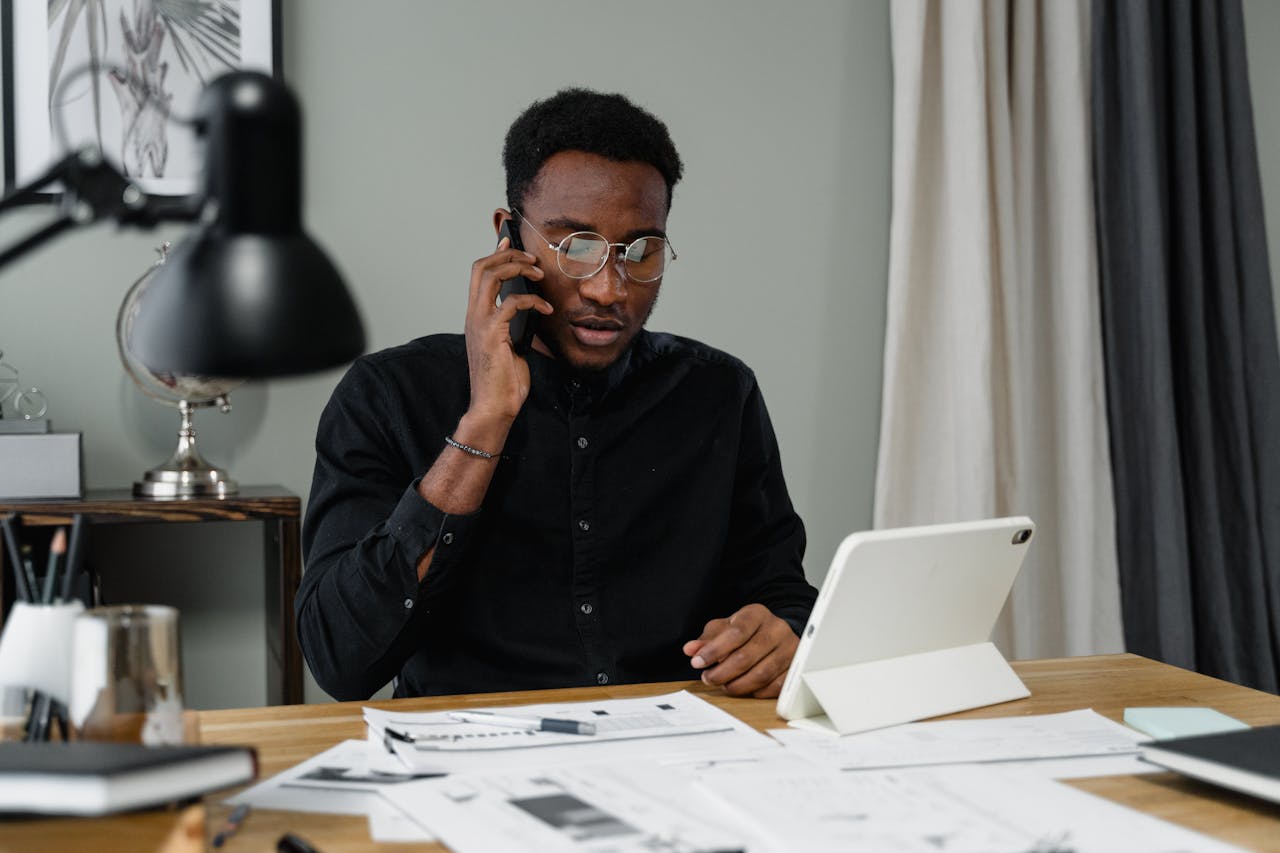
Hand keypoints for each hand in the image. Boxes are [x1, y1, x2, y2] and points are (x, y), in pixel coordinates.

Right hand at [463, 236, 551, 423]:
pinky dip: (533, 301)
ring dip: (516, 268)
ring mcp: (480, 323)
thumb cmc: (503, 380)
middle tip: (532, 259)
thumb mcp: (510, 345)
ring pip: (490, 276)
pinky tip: (547, 310)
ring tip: (538, 273)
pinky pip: (512, 303)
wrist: (494, 406)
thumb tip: (529, 309)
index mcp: (476, 316)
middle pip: (481, 267)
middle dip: (507, 254)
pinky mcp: (492, 334)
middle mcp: (473, 315)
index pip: (478, 274)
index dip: (495, 254)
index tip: (510, 242)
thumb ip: (513, 325)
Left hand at [682, 603, 798, 698]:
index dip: (714, 650)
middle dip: (722, 672)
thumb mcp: (725, 627)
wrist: (777, 631)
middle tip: (708, 678)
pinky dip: (757, 691)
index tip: (698, 662)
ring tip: (724, 684)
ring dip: (738, 684)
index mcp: (757, 614)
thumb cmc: (747, 630)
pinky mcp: (795, 667)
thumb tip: (691, 649)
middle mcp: (777, 629)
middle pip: (746, 656)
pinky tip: (745, 688)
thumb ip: (707, 638)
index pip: (735, 633)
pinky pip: (775, 686)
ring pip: (761, 674)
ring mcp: (789, 649)